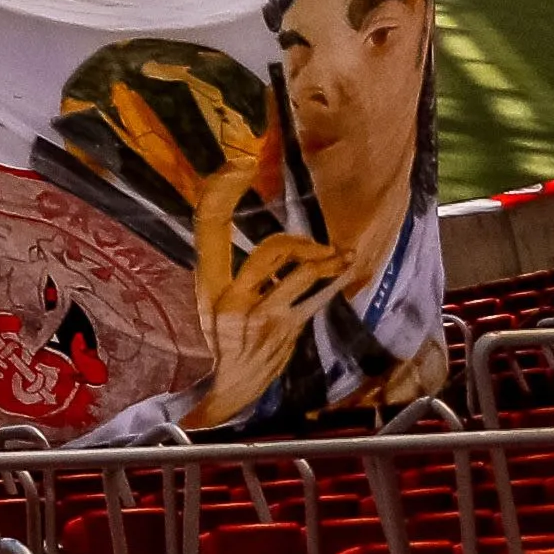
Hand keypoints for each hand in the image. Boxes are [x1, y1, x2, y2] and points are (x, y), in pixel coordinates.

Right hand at [112, 82, 347, 425]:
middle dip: (301, 242)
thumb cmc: (222, 339)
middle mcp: (232, 296)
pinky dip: (334, 282)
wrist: (233, 389)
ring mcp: (263, 316)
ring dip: (326, 261)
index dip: (222, 192)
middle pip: (272, 251)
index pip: (209, 225)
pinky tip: (346, 270)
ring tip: (339, 254)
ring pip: (300, 273)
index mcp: (207, 283)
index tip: (237, 163)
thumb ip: (221, 265)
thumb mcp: (208, 299)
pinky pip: (316, 297)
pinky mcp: (287, 330)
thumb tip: (237, 222)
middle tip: (315, 243)